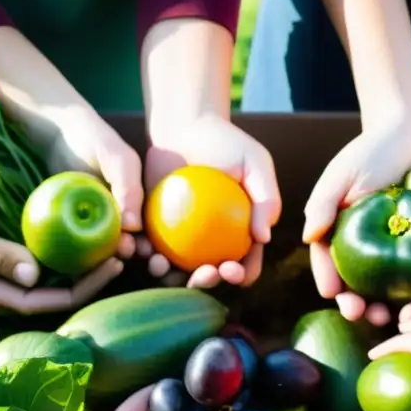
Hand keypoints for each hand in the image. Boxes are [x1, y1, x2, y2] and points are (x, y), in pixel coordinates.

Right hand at [0, 186, 122, 314]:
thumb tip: (34, 274)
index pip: (39, 302)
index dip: (78, 289)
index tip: (109, 266)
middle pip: (49, 297)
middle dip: (86, 282)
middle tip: (119, 256)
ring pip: (47, 284)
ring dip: (78, 270)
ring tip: (110, 249)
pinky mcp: (2, 266)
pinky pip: (40, 268)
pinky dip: (64, 258)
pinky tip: (86, 242)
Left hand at [32, 105, 142, 257]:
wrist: (55, 132)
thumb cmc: (93, 139)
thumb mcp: (117, 159)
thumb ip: (129, 189)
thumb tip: (135, 227)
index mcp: (140, 205)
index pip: (155, 234)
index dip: (158, 250)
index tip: (154, 258)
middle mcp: (122, 220)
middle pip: (132, 248)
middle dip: (133, 256)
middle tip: (126, 253)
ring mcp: (97, 226)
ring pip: (106, 253)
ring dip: (107, 262)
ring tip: (106, 259)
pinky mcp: (72, 229)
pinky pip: (78, 249)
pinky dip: (80, 258)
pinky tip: (77, 262)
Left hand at [143, 115, 279, 288]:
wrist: (184, 126)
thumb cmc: (225, 142)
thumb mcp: (256, 163)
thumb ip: (266, 198)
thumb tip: (264, 239)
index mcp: (241, 235)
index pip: (246, 266)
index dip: (241, 276)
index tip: (232, 268)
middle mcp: (212, 244)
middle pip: (210, 276)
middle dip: (207, 284)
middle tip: (202, 274)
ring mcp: (182, 241)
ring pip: (177, 271)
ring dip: (171, 278)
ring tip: (164, 266)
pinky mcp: (156, 231)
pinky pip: (152, 250)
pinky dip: (148, 255)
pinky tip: (145, 250)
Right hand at [304, 124, 410, 324]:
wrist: (409, 133)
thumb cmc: (371, 149)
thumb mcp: (342, 175)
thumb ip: (323, 204)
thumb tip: (309, 238)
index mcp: (335, 228)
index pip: (327, 261)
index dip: (329, 282)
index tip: (334, 297)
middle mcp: (358, 240)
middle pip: (354, 280)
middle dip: (355, 301)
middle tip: (363, 314)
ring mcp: (385, 243)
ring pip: (381, 282)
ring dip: (381, 302)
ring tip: (388, 316)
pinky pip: (409, 269)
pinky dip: (410, 287)